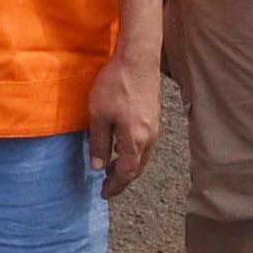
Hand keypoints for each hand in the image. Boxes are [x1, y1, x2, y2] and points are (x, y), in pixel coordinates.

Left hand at [89, 49, 162, 194]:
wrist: (138, 60)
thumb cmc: (116, 86)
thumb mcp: (98, 116)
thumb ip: (99, 143)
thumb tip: (99, 167)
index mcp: (136, 141)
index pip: (127, 173)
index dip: (115, 185)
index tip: (104, 193)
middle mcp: (150, 138)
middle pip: (138, 167)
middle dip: (123, 178)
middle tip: (107, 183)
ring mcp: (154, 127)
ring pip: (142, 155)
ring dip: (128, 164)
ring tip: (111, 167)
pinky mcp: (154, 116)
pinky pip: (144, 143)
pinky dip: (132, 151)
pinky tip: (120, 145)